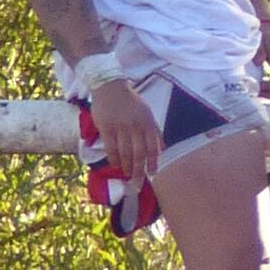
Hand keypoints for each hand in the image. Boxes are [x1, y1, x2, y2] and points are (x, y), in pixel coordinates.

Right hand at [86, 73, 164, 189]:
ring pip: (125, 153)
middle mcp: (136, 126)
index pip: (153, 147)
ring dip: (126, 166)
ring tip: (127, 174)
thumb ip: (154, 130)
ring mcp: (120, 127)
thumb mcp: (147, 113)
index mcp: (148, 122)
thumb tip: (162, 148)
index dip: (153, 162)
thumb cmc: (131, 102)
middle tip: (138, 181)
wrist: (110, 87)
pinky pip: (111, 148)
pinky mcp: (106, 128)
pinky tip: (116, 165)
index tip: (153, 173)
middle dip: (139, 170)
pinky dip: (114, 159)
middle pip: (139, 153)